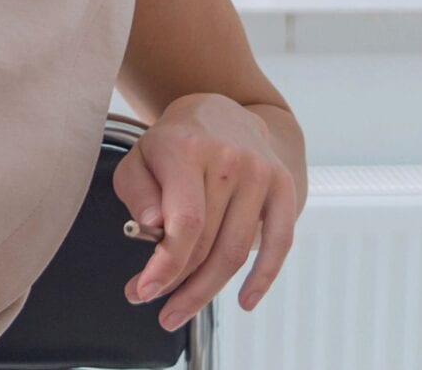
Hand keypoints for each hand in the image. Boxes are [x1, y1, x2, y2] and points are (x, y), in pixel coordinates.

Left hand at [113, 94, 299, 328]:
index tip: (145, 291)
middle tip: (156, 306)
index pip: (184, 222)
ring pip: (235, 250)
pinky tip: (245, 301)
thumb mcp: (138, 159)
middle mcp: (228, 159)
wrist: (222, 111)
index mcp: (187, 150)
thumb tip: (154, 229)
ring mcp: (261, 172)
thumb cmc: (173, 145)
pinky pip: (279, 241)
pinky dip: (264, 277)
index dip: (166, 265)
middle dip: (178, 284)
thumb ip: (138, 194)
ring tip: (180, 310)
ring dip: (207, 290)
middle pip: (207, 243)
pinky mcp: (283, 185)